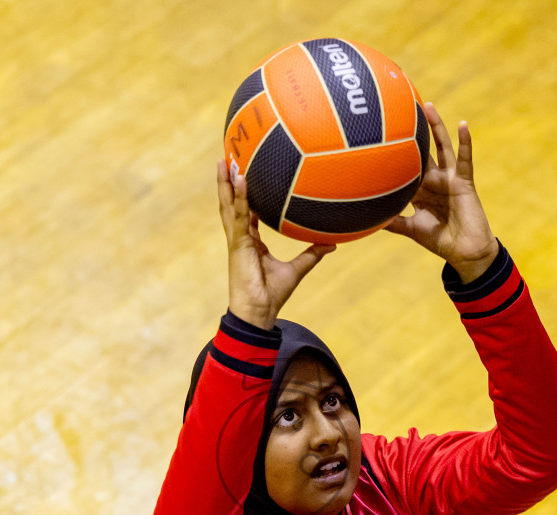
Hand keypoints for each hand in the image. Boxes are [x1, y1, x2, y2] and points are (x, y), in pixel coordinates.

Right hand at [219, 158, 334, 329]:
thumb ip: (312, 254)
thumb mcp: (298, 270)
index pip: (246, 211)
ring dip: (226, 183)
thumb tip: (332, 243)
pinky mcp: (237, 245)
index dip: (244, 194)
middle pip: (232, 203)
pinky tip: (240, 180)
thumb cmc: (273, 295)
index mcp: (251, 242)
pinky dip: (239, 198)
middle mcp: (241, 238)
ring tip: (224, 161)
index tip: (245, 174)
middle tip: (226, 158)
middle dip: (228, 181)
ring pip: (229, 205)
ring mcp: (237, 240)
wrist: (259, 313)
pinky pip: (238, 216)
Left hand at [384, 102, 498, 282]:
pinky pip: (465, 159)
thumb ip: (393, 222)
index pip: (405, 166)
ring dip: (436, 126)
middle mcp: (434, 179)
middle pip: (422, 149)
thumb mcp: (411, 229)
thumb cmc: (440, 240)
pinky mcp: (465, 181)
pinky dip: (465, 142)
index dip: (395, 152)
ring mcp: (450, 178)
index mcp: (421, 190)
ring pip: (442, 147)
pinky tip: (463, 124)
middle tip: (402, 106)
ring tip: (428, 105)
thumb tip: (368, 220)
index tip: (379, 134)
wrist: (465, 252)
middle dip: (413, 130)